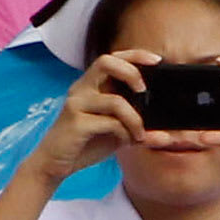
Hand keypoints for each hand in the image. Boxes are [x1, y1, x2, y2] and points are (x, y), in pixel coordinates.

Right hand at [25, 50, 161, 184]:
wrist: (54, 164)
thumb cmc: (85, 144)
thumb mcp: (115, 133)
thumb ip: (136, 127)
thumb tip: (165, 134)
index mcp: (91, 85)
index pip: (113, 58)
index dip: (135, 55)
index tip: (157, 60)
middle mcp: (82, 88)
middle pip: (106, 62)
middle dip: (131, 72)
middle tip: (143, 91)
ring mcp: (77, 104)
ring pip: (114, 100)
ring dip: (134, 118)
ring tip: (139, 134)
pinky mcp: (76, 122)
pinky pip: (109, 123)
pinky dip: (124, 132)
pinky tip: (126, 141)